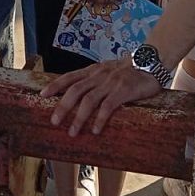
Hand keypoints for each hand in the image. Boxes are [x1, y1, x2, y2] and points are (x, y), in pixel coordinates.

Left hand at [41, 59, 162, 135]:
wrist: (151, 63)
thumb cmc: (129, 71)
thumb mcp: (107, 71)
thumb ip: (95, 80)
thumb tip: (79, 94)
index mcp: (93, 70)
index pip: (70, 77)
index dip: (55, 85)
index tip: (42, 95)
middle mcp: (99, 75)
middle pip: (75, 90)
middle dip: (62, 106)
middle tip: (54, 122)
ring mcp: (111, 82)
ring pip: (89, 100)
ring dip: (78, 117)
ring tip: (72, 132)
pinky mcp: (124, 90)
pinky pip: (108, 106)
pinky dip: (99, 119)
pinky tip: (95, 130)